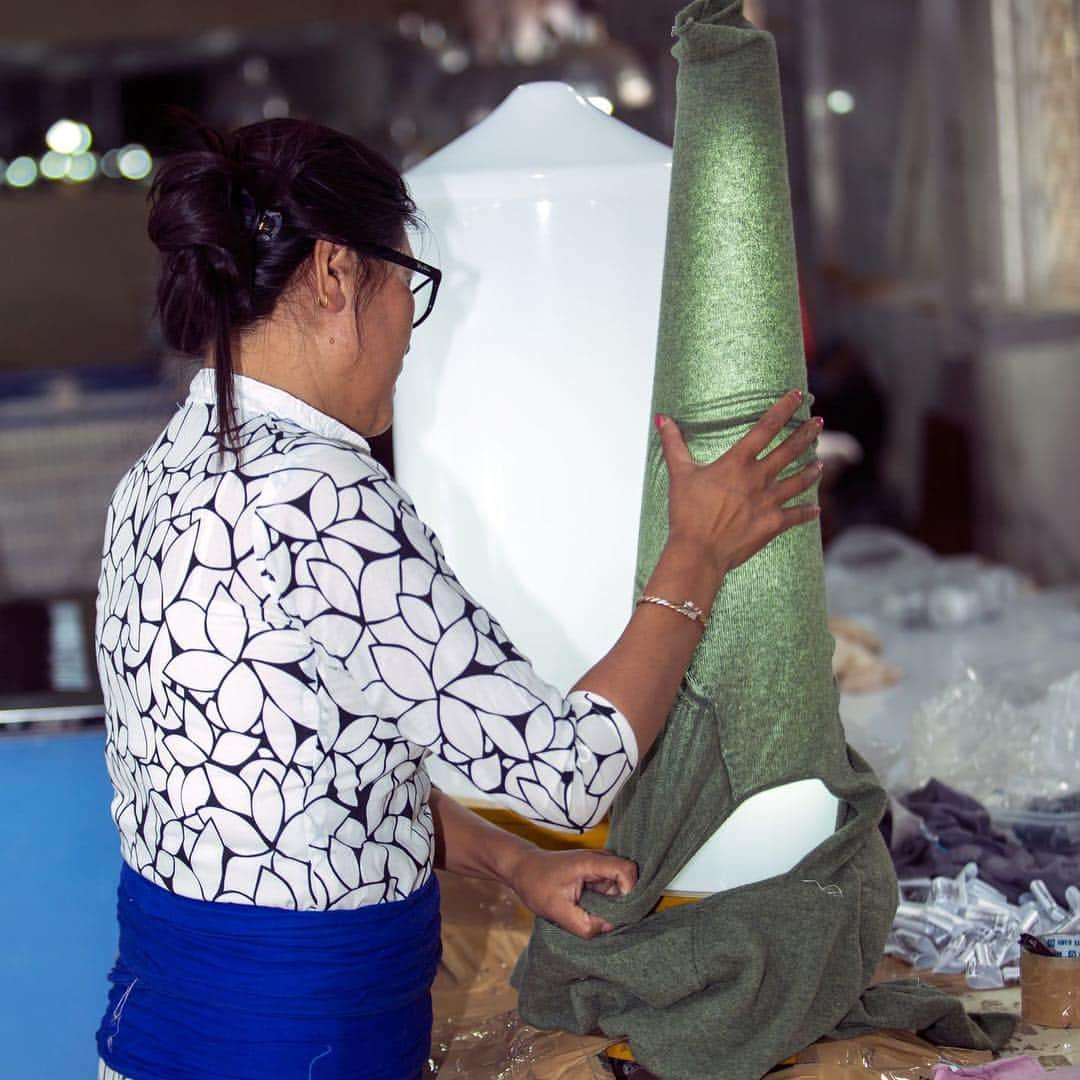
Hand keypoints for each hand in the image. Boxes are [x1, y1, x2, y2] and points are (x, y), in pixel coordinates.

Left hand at [504, 846, 636, 937]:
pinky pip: (611, 891)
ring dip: (613, 906)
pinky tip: (590, 913)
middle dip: (622, 904)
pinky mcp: (595, 876)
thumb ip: (585, 924)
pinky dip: (606, 905)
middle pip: (628, 880)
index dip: (631, 891)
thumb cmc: (536, 884)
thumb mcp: (557, 910)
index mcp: (591, 862)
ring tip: (592, 916)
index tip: (619, 912)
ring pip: (620, 889)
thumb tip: (609, 928)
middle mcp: (599, 860)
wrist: (522, 868)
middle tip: (605, 921)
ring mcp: (598, 868)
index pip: (627, 870)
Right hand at [658, 390, 822, 585]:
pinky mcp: (773, 524)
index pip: (766, 427)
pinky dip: (807, 512)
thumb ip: (673, 444)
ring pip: (800, 481)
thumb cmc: (687, 512)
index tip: (796, 395)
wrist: (699, 550)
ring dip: (812, 470)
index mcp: (738, 462)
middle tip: (818, 423)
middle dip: (807, 434)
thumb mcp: (679, 474)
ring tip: (820, 463)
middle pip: (790, 450)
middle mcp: (759, 478)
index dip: (783, 408)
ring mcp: (769, 501)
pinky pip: (796, 515)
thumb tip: (662, 418)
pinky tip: (816, 509)